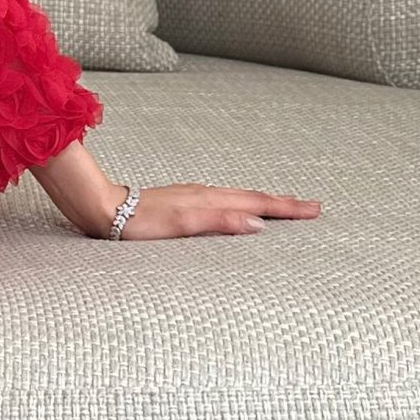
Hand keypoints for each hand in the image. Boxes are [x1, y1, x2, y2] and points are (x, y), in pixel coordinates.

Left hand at [102, 181, 322, 240]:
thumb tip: (257, 224)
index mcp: (210, 200)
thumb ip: (219, 222)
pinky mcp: (183, 200)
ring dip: (264, 201)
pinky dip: (242, 203)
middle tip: (312, 207)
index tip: (314, 210)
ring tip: (284, 206)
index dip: (287, 208)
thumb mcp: (182, 225)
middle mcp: (205, 194)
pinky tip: (239, 207)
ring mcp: (194, 195)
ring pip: (238, 197)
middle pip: (252, 197)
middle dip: (284, 203)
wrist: (105, 210)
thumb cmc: (140, 223)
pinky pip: (223, 200)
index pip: (257, 204)